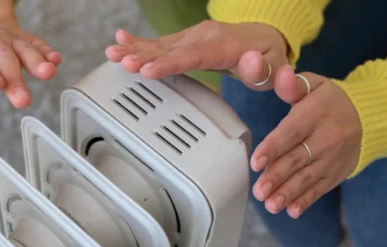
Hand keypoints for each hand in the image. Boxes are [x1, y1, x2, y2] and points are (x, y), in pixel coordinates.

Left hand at [0, 12, 61, 108]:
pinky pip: (39, 44)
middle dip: (15, 80)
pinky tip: (56, 60)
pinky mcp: (28, 41)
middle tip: (23, 100)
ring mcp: (12, 41)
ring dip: (37, 62)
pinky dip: (48, 52)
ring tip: (48, 73)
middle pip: (5, 61)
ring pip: (25, 50)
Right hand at [105, 21, 286, 89]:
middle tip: (122, 62)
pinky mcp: (187, 39)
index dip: (170, 63)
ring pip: (162, 44)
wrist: (266, 38)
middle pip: (171, 48)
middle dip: (144, 56)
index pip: (193, 56)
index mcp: (224, 46)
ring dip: (135, 49)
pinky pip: (162, 41)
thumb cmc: (268, 58)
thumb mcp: (274, 67)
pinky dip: (140, 41)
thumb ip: (262, 69)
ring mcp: (194, 36)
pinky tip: (121, 38)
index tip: (150, 71)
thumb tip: (250, 64)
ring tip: (112, 52)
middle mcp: (205, 36)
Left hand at [251, 66, 361, 217]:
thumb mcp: (315, 85)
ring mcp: (332, 158)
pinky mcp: (336, 173)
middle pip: (297, 160)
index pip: (291, 133)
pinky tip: (292, 210)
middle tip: (259, 191)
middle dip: (277, 177)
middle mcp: (326, 138)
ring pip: (307, 178)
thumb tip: (282, 75)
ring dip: (288, 193)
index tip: (256, 162)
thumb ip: (293, 85)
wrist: (370, 116)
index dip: (272, 148)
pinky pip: (320, 189)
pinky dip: (306, 200)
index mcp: (315, 114)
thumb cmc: (330, 101)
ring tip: (271, 205)